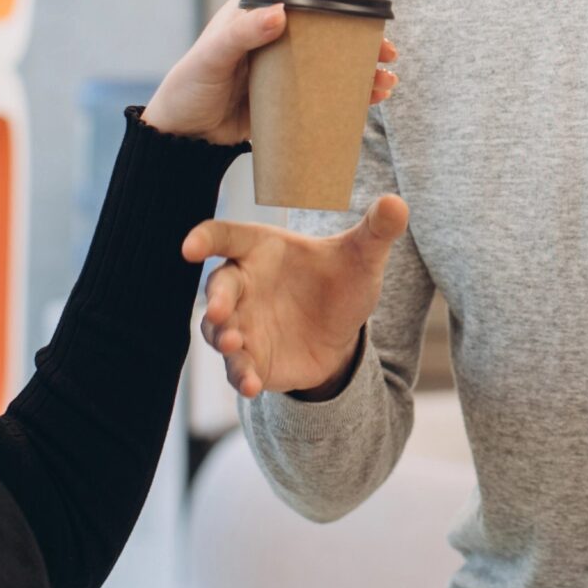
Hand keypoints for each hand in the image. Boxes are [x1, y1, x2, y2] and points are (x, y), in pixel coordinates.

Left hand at [144, 0, 398, 143]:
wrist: (182, 136)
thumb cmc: (189, 88)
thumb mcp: (211, 58)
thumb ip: (242, 34)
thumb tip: (280, 12)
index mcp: (257, 8)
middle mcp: (278, 29)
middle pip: (333, 17)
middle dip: (367, 29)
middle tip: (389, 48)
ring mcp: (287, 60)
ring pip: (338, 53)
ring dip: (366, 64)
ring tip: (386, 79)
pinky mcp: (291, 90)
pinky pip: (331, 84)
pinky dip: (355, 89)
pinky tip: (373, 97)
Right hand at [183, 195, 410, 397]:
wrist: (342, 332)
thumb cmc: (339, 281)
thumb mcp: (362, 257)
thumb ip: (376, 230)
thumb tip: (397, 202)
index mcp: (260, 249)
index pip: (225, 236)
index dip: (204, 239)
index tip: (190, 247)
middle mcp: (243, 285)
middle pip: (219, 287)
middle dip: (218, 299)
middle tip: (222, 310)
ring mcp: (242, 324)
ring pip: (219, 330)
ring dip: (222, 338)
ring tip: (233, 345)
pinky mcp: (250, 359)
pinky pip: (237, 368)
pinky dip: (241, 375)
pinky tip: (252, 385)